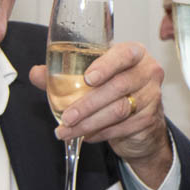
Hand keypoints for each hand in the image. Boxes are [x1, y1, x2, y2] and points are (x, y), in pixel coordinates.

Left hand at [30, 40, 171, 186]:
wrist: (141, 117)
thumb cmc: (115, 89)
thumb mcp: (92, 78)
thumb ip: (64, 75)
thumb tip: (37, 73)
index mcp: (134, 53)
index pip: (124, 54)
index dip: (106, 65)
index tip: (88, 78)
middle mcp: (147, 71)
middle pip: (118, 86)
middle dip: (88, 104)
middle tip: (67, 117)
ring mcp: (152, 95)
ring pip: (119, 110)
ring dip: (90, 123)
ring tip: (69, 131)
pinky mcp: (150, 118)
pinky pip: (123, 127)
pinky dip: (101, 133)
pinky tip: (86, 136)